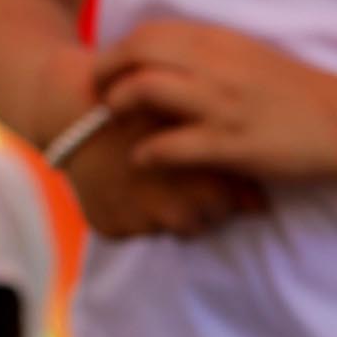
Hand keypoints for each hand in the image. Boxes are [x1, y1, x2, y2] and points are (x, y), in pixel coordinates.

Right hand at [61, 109, 263, 238]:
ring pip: (161, 228)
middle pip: (198, 224)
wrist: (75, 107)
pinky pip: (126, 230)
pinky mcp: (108, 228)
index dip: (220, 193)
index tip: (206, 175)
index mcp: (202, 182)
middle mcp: (173, 209)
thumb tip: (261, 208)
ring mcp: (139, 221)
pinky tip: (118, 186)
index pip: (228, 210)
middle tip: (171, 176)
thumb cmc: (145, 106)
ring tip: (144, 179)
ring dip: (156, 211)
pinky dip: (124, 213)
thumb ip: (234, 167)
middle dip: (190, 206)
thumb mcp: (196, 125)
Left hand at [94, 20, 336, 180]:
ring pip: (145, 89)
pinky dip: (146, 152)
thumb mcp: (247, 58)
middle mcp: (216, 66)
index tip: (108, 71)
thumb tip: (163, 61)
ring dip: (117, 104)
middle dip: (104, 71)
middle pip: (137, 52)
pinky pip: (170, 144)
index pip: (150, 33)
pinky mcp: (230, 142)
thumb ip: (206, 56)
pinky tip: (142, 159)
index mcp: (221, 43)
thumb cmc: (295, 92)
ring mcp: (221, 104)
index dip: (117, 51)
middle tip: (97, 94)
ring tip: (114, 120)